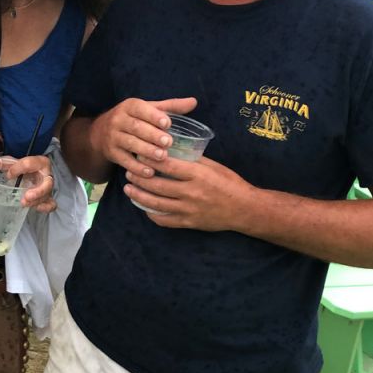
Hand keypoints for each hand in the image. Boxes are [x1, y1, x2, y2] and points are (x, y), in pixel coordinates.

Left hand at [0, 155, 55, 212]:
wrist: (30, 173)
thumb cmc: (18, 168)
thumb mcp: (6, 163)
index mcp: (37, 162)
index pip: (31, 163)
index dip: (20, 168)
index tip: (8, 174)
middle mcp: (45, 175)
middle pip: (47, 182)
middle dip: (38, 191)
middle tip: (24, 197)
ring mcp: (47, 187)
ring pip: (47, 195)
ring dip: (37, 201)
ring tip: (24, 204)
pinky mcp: (47, 198)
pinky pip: (51, 204)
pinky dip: (46, 207)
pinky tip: (38, 209)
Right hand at [90, 97, 196, 178]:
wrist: (101, 133)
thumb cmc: (133, 119)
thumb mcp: (148, 110)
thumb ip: (170, 107)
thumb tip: (193, 102)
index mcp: (129, 106)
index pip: (140, 109)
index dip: (153, 116)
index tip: (168, 123)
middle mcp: (118, 119)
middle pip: (136, 127)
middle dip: (152, 135)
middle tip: (168, 142)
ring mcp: (113, 137)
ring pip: (130, 143)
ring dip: (146, 151)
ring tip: (162, 157)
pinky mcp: (111, 152)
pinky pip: (124, 160)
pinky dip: (136, 167)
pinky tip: (149, 172)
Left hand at [124, 156, 256, 230]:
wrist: (244, 209)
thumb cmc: (230, 183)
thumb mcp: (213, 166)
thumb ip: (192, 160)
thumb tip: (171, 150)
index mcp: (197, 174)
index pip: (167, 166)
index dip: (150, 161)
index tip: (138, 155)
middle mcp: (191, 192)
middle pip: (157, 186)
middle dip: (139, 178)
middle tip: (128, 172)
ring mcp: (189, 210)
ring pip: (156, 204)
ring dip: (139, 196)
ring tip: (128, 189)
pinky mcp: (189, 223)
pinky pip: (165, 220)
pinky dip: (151, 214)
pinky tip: (144, 207)